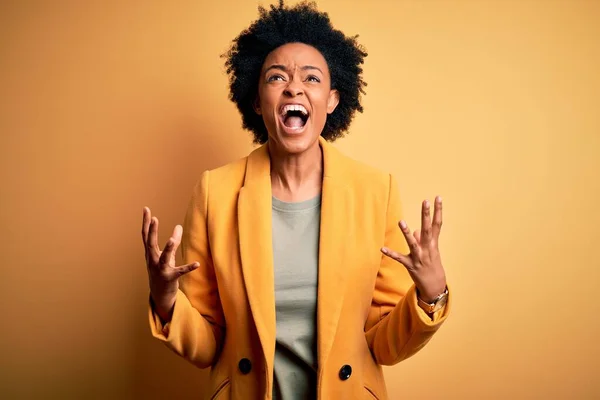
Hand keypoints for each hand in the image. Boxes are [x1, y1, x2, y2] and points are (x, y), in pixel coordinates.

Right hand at [142, 207, 198, 321]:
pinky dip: (188, 268)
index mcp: (151, 253)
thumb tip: (179, 226)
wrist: (160, 294)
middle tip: (154, 219)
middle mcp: (153, 260)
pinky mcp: (170, 278)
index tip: (146, 209)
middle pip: (151, 244)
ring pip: (164, 258)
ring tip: (172, 240)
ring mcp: (160, 270)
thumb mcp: (167, 255)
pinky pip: (180, 272)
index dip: (146, 222)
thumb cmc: (163, 271)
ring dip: (168, 249)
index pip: (146, 235)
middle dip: (152, 232)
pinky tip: (197, 263)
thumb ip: (173, 241)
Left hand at [381, 196, 446, 302]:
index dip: (438, 210)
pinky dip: (391, 253)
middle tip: (425, 201)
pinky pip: (399, 258)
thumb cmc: (432, 265)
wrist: (435, 287)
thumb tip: (414, 231)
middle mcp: (427, 248)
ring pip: (412, 243)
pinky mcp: (410, 265)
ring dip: (407, 233)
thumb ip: (422, 239)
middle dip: (426, 215)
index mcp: (433, 243)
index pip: (437, 224)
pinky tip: (382, 248)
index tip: (438, 197)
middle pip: (427, 229)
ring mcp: (419, 257)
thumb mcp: (430, 251)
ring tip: (401, 221)